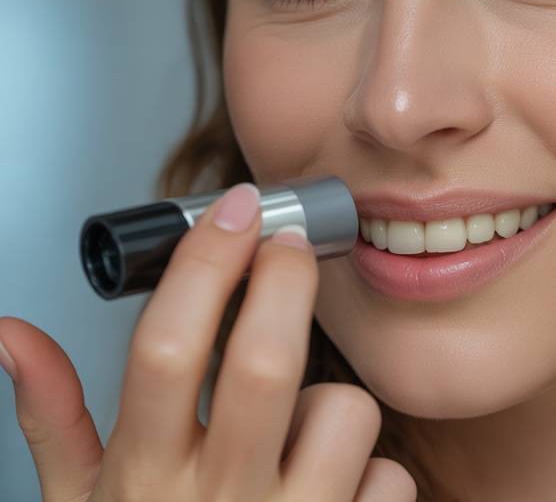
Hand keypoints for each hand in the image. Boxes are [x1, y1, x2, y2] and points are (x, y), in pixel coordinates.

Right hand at [0, 182, 415, 500]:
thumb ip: (53, 418)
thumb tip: (10, 332)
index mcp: (143, 482)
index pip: (170, 348)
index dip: (206, 262)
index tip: (235, 208)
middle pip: (270, 362)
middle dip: (288, 282)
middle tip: (291, 248)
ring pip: (347, 412)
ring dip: (333, 411)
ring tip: (299, 442)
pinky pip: (391, 475)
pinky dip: (371, 475)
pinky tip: (334, 500)